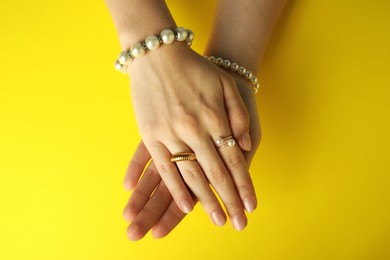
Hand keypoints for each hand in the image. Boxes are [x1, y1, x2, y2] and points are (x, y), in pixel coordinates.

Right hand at [123, 78, 260, 239]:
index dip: (244, 185)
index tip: (250, 206)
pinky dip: (175, 189)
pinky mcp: (151, 136)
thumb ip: (238, 115)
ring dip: (205, 201)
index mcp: (215, 118)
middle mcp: (195, 129)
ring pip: (192, 176)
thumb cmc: (195, 70)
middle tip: (237, 223)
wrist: (159, 54)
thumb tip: (243, 145)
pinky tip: (185, 207)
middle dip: (229, 201)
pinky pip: (164, 169)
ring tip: (216, 219)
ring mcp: (171, 133)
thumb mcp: (225, 85)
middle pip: (216, 173)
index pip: (234, 160)